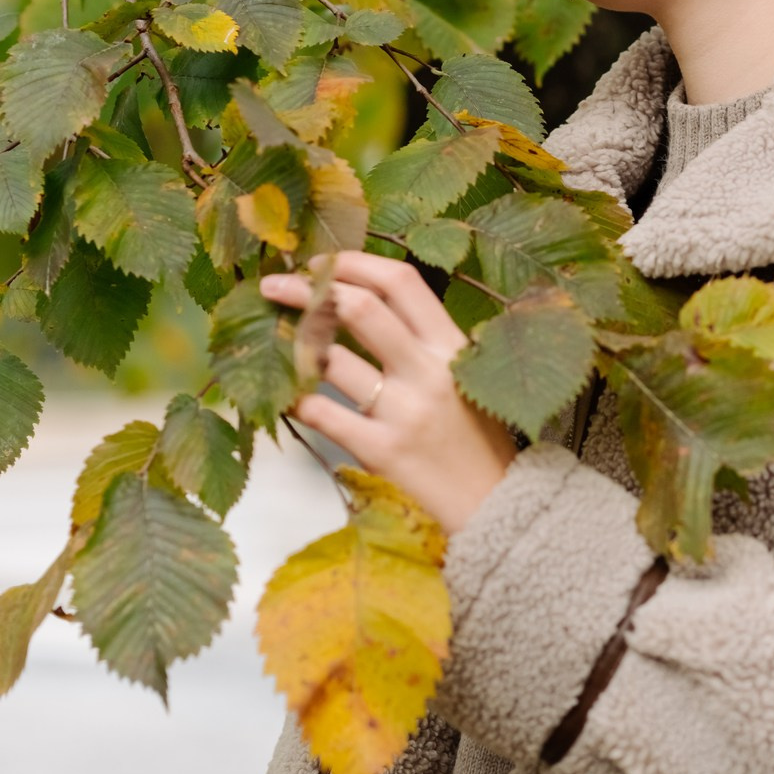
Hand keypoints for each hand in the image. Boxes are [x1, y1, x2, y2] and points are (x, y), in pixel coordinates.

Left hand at [259, 250, 518, 536]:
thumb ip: (427, 345)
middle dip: (308, 289)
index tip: (320, 263)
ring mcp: (403, 411)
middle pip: (360, 307)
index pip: (400, 282)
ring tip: (275, 341)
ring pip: (332, 358)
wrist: (499, 511)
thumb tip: (367, 305)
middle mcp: (428, 371)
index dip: (354, 263)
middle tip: (276, 285)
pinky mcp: (380, 451)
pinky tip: (288, 395)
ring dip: (294, 342)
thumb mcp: (468, 380)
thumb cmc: (478, 445)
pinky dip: (297, 399)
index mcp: (452, 346)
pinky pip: (322, 413)